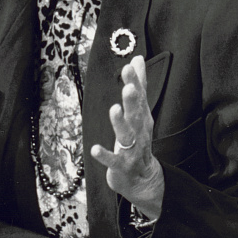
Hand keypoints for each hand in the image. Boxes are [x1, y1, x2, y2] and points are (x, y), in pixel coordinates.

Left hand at [90, 55, 164, 219]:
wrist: (142, 178)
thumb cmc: (137, 139)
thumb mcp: (139, 112)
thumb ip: (139, 85)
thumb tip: (138, 59)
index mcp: (142, 117)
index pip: (140, 97)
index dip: (135, 82)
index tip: (130, 66)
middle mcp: (139, 131)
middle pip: (136, 114)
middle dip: (133, 101)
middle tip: (129, 87)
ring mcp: (132, 149)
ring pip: (126, 135)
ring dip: (120, 123)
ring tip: (114, 109)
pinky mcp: (122, 166)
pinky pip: (113, 161)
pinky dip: (105, 156)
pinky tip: (95, 149)